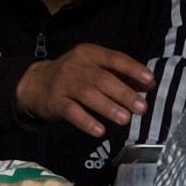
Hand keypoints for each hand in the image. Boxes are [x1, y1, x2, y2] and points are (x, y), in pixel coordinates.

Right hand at [16, 41, 157, 138]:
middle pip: (103, 79)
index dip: (133, 69)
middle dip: (124, 93)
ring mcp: (64, 83)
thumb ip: (120, 75)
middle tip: (141, 107)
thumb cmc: (74, 76)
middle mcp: (77, 65)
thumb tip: (149, 85)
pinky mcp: (55, 101)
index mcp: (90, 53)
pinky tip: (99, 131)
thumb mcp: (94, 68)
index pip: (115, 58)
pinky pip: (71, 111)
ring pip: (88, 95)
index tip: (150, 81)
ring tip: (125, 119)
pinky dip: (86, 121)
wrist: (36, 83)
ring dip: (108, 107)